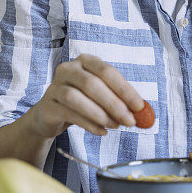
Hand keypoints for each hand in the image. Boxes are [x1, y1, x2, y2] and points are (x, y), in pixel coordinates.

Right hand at [23, 54, 145, 139]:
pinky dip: (88, 124)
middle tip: (129, 121)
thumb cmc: (83, 101)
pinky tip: (102, 131)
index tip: (139, 106)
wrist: (51, 114)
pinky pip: (68, 114)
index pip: (107, 71)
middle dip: (113, 104)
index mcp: (85, 61)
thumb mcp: (103, 96)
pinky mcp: (47, 105)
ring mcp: (54, 86)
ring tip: (115, 126)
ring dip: (100, 114)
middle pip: (91, 84)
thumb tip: (144, 113)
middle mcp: (68, 69)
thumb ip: (121, 101)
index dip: (124, 89)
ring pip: (76, 98)